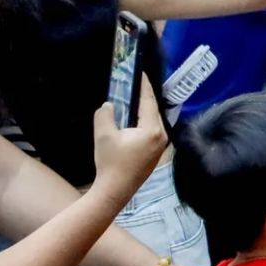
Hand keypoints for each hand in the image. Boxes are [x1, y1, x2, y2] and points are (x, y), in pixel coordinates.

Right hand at [90, 78, 168, 199]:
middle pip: (153, 111)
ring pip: (153, 121)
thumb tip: (109, 105)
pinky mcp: (155, 154)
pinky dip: (143, 122)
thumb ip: (106, 115)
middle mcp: (162, 137)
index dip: (144, 86)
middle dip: (144, 97)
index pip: (149, 102)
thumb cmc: (110, 163)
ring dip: (143, 110)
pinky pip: (151, 131)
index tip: (140, 73)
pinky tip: (134, 120)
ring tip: (134, 98)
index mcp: (153, 130)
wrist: (114, 192)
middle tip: (135, 84)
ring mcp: (160, 147)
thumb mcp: (103, 135)